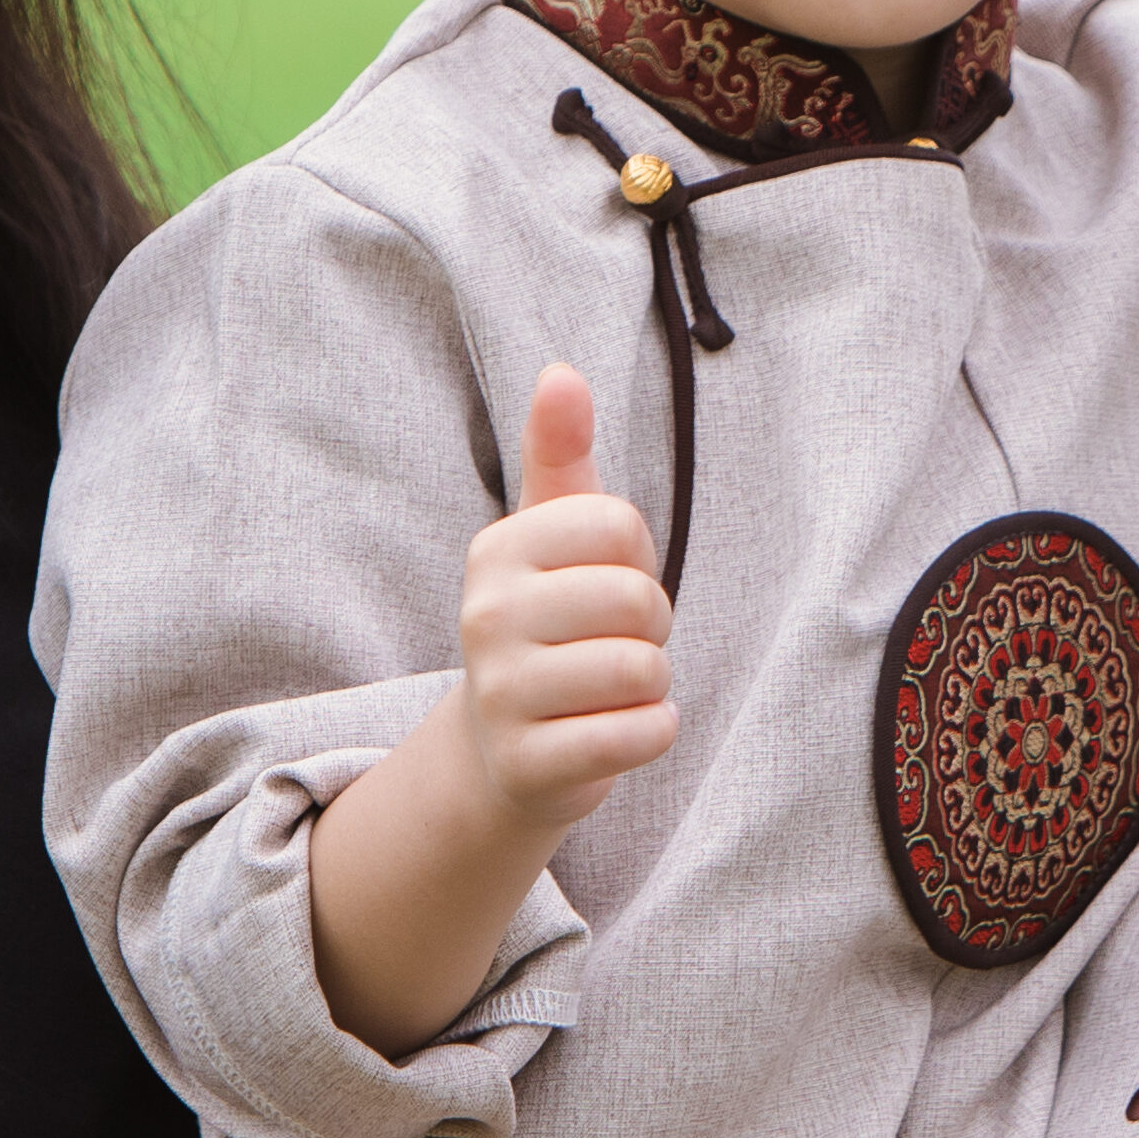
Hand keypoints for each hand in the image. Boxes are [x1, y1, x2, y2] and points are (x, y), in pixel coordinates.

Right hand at [445, 367, 676, 842]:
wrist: (506, 752)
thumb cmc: (551, 625)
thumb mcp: (551, 536)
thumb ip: (559, 453)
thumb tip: (561, 372)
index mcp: (497, 549)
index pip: (623, 526)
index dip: (639, 561)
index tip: (602, 586)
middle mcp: (485, 617)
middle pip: (638, 599)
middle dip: (651, 627)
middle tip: (612, 646)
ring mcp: (501, 695)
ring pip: (643, 669)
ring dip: (652, 684)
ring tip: (610, 689)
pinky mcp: (528, 765)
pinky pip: (640, 733)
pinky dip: (653, 732)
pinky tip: (619, 730)